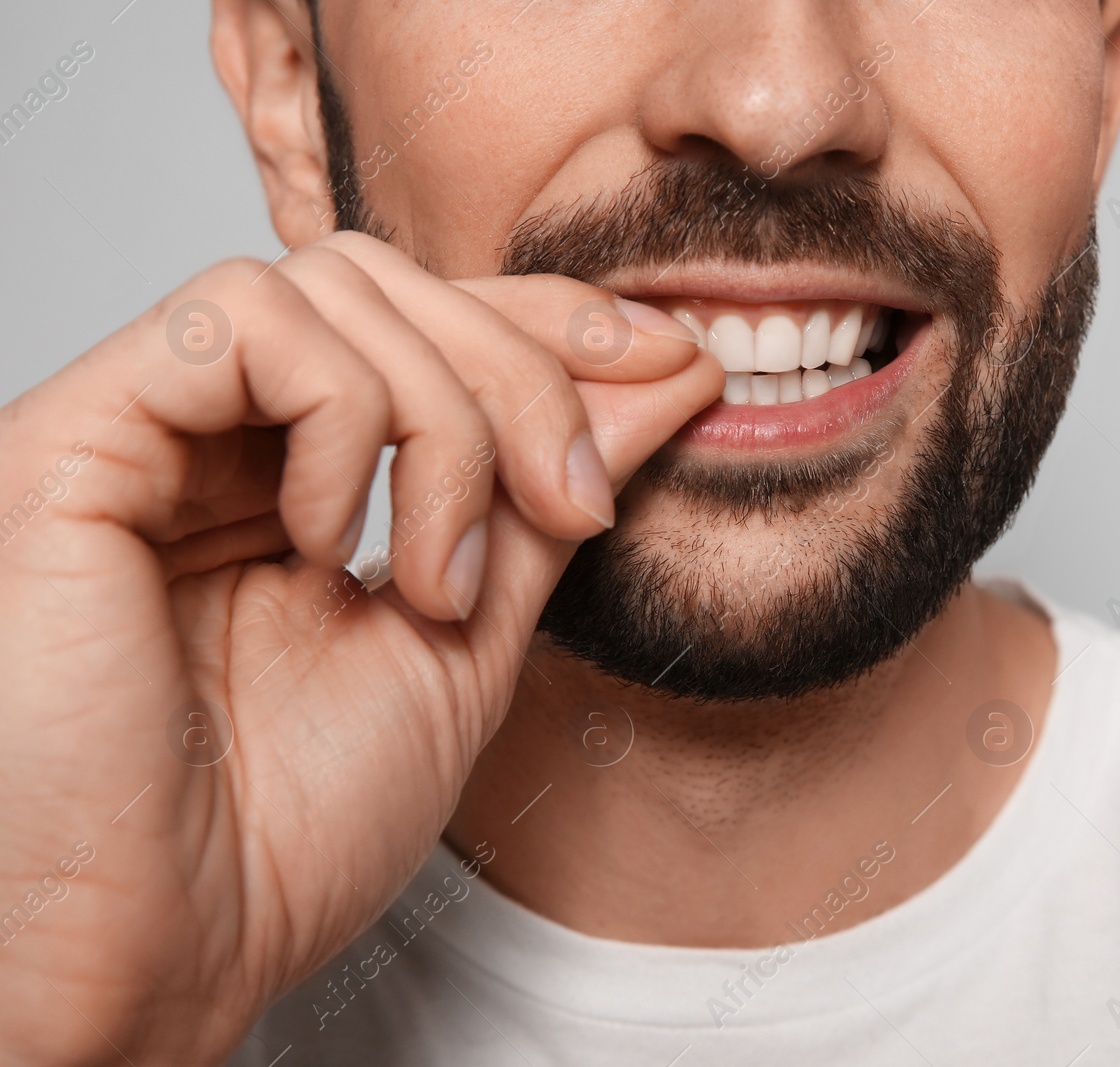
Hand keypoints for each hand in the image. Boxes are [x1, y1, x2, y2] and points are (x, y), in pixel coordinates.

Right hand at [0, 231, 721, 1065]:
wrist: (166, 949)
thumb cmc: (285, 833)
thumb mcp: (465, 645)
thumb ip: (540, 505)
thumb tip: (655, 379)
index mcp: (287, 484)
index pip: (423, 324)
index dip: (549, 323)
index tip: (671, 360)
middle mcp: (209, 444)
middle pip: (389, 284)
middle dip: (520, 374)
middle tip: (569, 506)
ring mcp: (140, 435)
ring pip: (331, 288)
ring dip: (443, 422)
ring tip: (435, 581)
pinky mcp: (71, 440)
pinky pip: (241, 323)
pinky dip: (342, 418)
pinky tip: (327, 544)